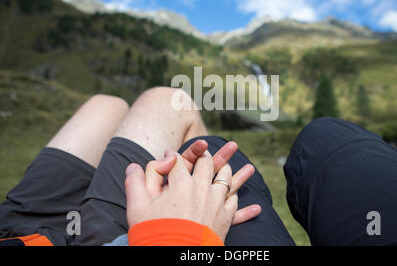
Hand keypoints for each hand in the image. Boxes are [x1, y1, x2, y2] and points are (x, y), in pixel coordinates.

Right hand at [125, 142, 260, 240]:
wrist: (173, 256)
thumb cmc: (154, 231)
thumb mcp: (137, 206)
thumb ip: (135, 182)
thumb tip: (133, 166)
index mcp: (181, 183)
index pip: (177, 161)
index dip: (171, 157)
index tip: (168, 156)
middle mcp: (202, 188)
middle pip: (207, 164)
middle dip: (206, 154)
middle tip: (212, 146)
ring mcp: (216, 203)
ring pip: (227, 181)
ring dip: (231, 172)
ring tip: (239, 166)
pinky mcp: (225, 220)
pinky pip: (238, 211)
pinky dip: (247, 211)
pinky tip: (257, 208)